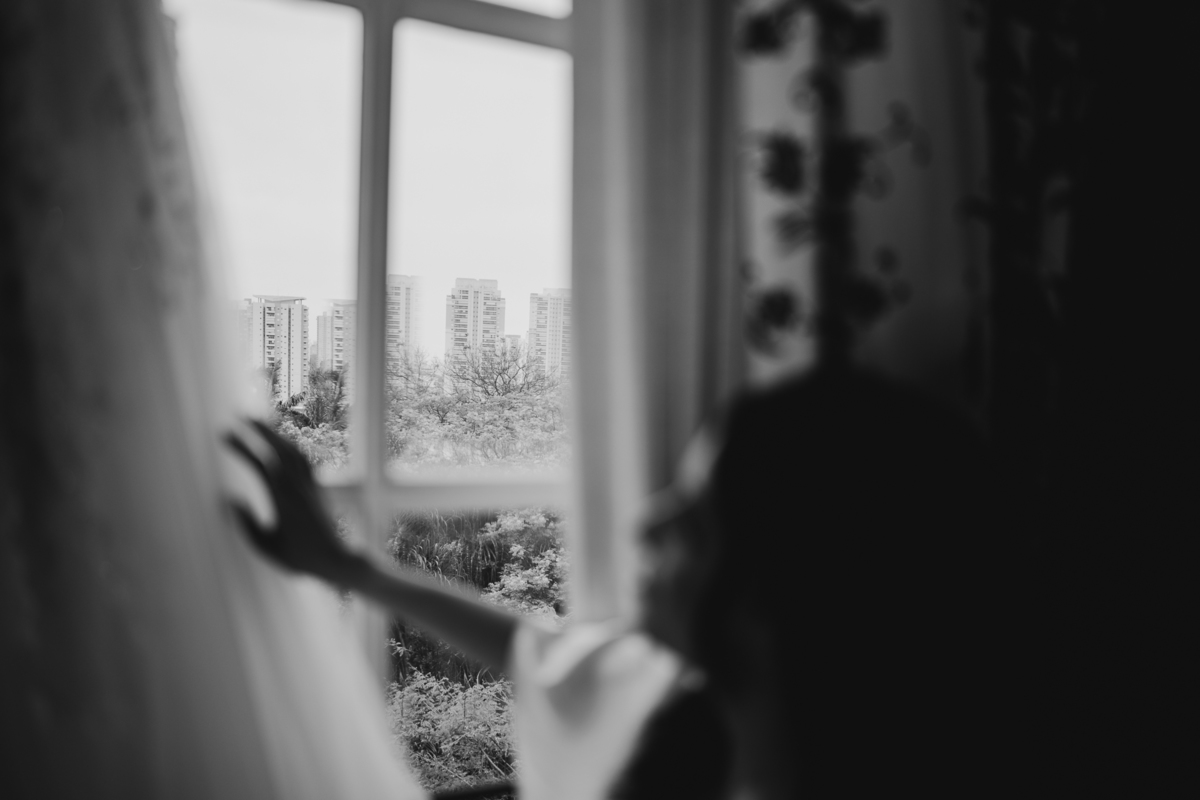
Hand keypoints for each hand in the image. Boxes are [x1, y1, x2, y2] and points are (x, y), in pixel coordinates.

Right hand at [224, 419, 365, 586]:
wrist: (337, 560)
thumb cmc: (301, 558)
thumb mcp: (267, 547)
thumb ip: (246, 524)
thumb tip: (229, 499)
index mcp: (283, 499)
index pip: (260, 465)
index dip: (242, 448)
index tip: (225, 434)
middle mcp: (299, 486)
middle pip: (278, 449)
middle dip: (259, 429)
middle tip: (239, 414)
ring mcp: (311, 484)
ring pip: (293, 451)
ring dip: (275, 433)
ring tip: (257, 422)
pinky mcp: (318, 487)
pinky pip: (303, 459)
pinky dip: (290, 445)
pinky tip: (280, 443)